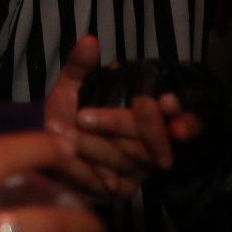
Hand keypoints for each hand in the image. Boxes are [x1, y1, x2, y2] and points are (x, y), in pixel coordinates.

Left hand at [42, 37, 199, 198]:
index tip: (166, 102)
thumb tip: (89, 40)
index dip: (182, 115)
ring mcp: (139, 170)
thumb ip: (81, 66)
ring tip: (62, 131)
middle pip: (150, 139)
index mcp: (151, 118)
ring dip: (92, 145)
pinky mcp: (123, 191)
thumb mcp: (71, 86)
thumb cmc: (67, 113)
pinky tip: (64, 156)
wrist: (49, 149)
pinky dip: (83, 168)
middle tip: (82, 116)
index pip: (183, 119)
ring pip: (127, 159)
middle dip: (115, 124)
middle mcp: (153, 146)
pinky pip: (109, 182)